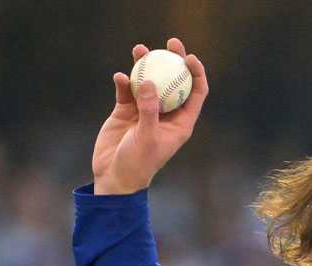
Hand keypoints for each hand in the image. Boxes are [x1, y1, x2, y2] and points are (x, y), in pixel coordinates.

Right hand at [91, 38, 208, 194]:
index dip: (196, 73)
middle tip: (170, 43)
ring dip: (145, 65)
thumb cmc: (138, 163)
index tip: (188, 57)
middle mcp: (166, 114)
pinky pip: (127, 91)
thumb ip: (149, 110)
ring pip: (149, 82)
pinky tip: (120, 77)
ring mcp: (145, 111)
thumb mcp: (147, 137)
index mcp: (181, 122)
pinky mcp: (126, 111)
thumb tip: (150, 81)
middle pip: (174, 81)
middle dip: (173, 60)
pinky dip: (124, 82)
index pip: (195, 93)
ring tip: (139, 49)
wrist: (114, 176)